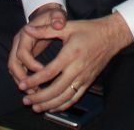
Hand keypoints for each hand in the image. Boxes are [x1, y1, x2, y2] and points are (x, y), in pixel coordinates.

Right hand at [7, 4, 66, 85]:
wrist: (48, 17)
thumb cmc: (52, 17)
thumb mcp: (56, 15)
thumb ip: (58, 18)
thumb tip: (59, 24)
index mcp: (25, 34)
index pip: (22, 52)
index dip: (31, 64)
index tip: (43, 71)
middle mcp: (18, 43)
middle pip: (13, 63)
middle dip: (22, 77)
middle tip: (35, 88)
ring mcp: (18, 50)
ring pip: (13, 69)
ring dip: (22, 81)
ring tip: (35, 92)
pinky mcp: (22, 56)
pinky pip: (18, 70)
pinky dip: (24, 80)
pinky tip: (36, 88)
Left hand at [14, 14, 131, 112]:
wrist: (111, 36)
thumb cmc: (89, 29)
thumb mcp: (67, 26)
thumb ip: (45, 29)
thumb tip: (27, 29)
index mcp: (70, 54)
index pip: (49, 72)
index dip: (34, 80)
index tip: (22, 84)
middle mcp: (77, 69)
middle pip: (55, 89)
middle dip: (38, 97)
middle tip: (26, 100)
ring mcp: (84, 78)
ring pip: (65, 97)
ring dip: (49, 104)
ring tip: (35, 107)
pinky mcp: (88, 82)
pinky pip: (74, 98)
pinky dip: (62, 105)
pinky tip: (53, 107)